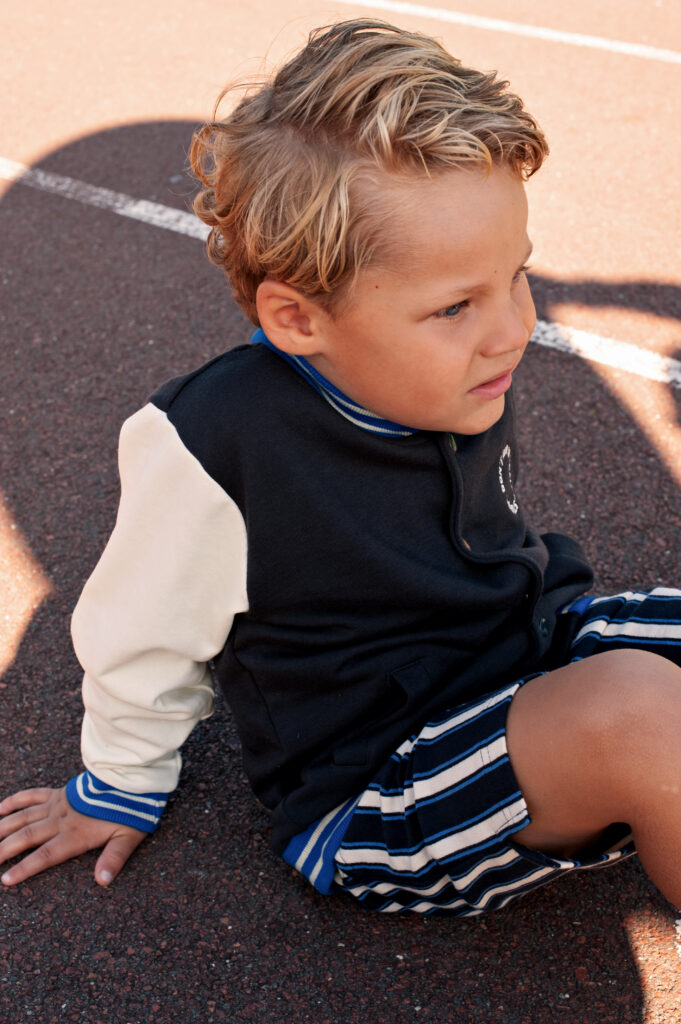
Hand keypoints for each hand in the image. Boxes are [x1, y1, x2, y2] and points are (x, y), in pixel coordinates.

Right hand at [0, 786, 146, 886]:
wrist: (128, 778)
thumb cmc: (129, 810)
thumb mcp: (127, 838)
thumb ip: (114, 859)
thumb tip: (103, 881)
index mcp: (75, 834)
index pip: (45, 855)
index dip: (25, 868)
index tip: (5, 880)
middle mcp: (61, 820)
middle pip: (26, 836)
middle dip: (4, 850)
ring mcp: (57, 804)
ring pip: (23, 817)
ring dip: (3, 828)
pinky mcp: (58, 792)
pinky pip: (32, 795)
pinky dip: (14, 801)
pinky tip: (0, 809)